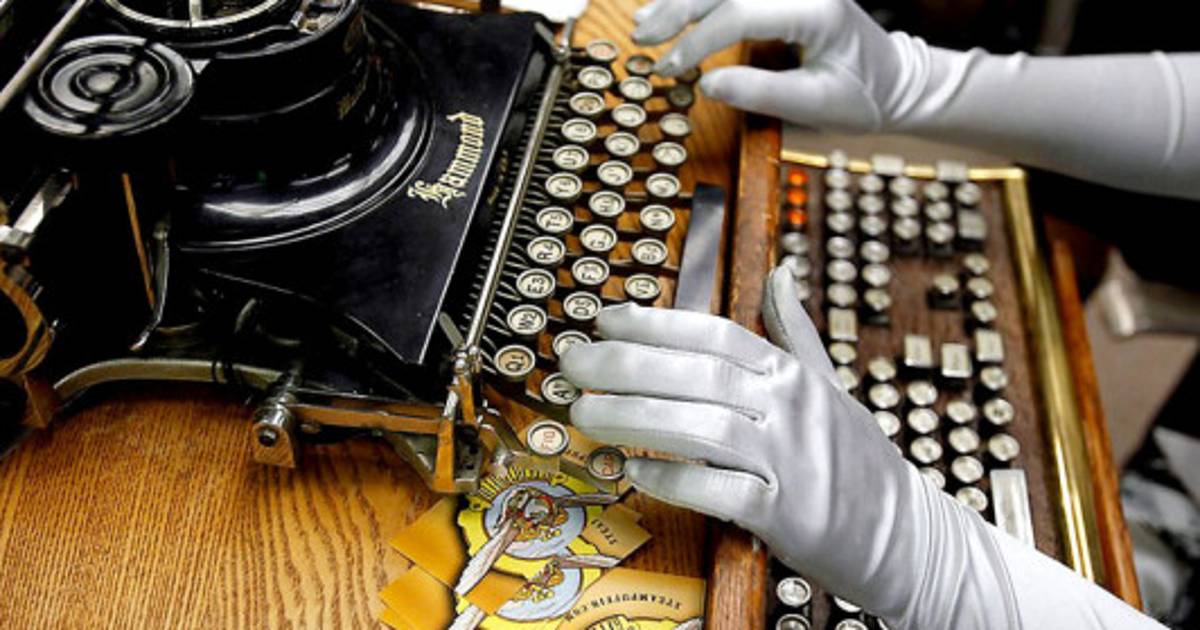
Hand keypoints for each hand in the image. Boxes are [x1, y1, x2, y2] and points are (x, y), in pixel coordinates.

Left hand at [561, 268, 1019, 628]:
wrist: (904, 532)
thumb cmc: (854, 457)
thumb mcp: (828, 383)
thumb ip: (793, 330)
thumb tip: (781, 273)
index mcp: (791, 374)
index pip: (716, 333)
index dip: (656, 323)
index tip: (603, 319)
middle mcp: (790, 409)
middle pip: (699, 374)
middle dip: (626, 365)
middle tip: (572, 363)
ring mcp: (790, 460)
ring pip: (702, 427)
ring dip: (634, 417)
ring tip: (583, 413)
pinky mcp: (786, 515)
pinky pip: (719, 491)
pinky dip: (673, 480)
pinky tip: (631, 471)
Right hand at [633, 0, 930, 132]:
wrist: (895, 82)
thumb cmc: (863, 96)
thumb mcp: (816, 105)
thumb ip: (762, 93)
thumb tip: (706, 84)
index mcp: (817, 9)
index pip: (742, 13)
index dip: (699, 41)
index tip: (670, 69)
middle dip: (679, 10)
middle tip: (643, 38)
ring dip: (683, 0)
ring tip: (645, 22)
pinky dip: (702, 1)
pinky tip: (672, 7)